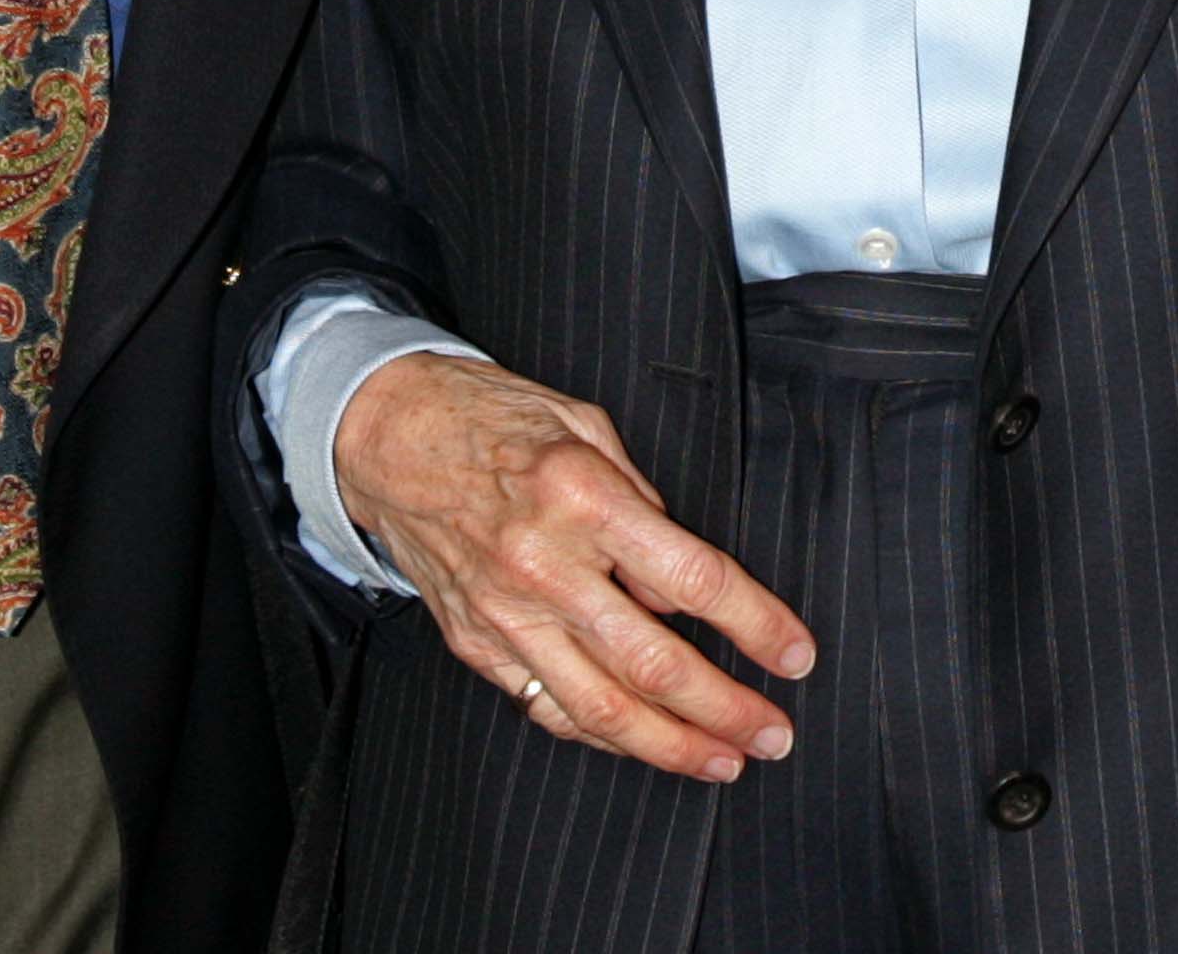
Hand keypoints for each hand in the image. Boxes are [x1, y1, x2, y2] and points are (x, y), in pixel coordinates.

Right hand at [331, 351, 811, 782]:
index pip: (691, 579)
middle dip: (727, 708)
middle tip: (775, 733)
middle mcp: (544, 563)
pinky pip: (549, 705)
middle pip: (655, 662)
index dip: (755, 623)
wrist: (384, 435)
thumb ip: (640, 498)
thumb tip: (680, 576)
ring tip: (725, 760)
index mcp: (581, 495)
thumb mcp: (581, 423)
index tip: (794, 653)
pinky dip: (601, 733)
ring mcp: (505, 612)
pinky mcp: (476, 642)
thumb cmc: (488, 417)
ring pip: (602, 707)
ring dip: (673, 745)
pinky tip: (642, 741)